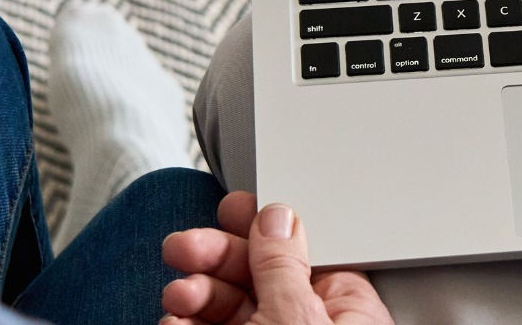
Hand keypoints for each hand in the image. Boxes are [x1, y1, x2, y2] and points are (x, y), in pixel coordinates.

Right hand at [161, 192, 391, 324]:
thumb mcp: (297, 317)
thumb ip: (284, 266)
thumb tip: (278, 217)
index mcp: (346, 311)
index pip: (303, 253)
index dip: (263, 228)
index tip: (230, 208)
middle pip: (258, 276)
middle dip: (214, 258)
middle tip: (182, 246)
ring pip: (229, 308)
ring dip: (195, 293)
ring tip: (179, 295)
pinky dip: (188, 323)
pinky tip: (175, 320)